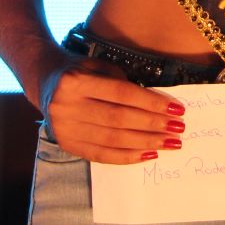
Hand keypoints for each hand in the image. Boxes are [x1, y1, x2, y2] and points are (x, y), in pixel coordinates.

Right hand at [37, 54, 187, 164]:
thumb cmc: (82, 71)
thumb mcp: (100, 67)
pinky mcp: (67, 145)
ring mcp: (65, 129)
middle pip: (118, 119)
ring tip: (169, 143)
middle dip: (153, 125)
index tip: (177, 110)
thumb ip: (124, 84)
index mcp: (76, 81)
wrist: (46, 81)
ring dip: (145, 143)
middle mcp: (67, 107)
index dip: (151, 103)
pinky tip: (149, 154)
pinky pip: (101, 155)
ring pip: (112, 140)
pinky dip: (127, 156)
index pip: (121, 94)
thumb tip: (159, 107)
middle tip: (178, 129)